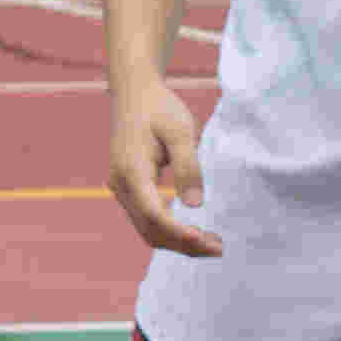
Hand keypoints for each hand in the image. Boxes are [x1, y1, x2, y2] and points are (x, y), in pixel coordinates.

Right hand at [109, 78, 221, 259]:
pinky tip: (193, 229)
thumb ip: (188, 166)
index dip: (179, 231)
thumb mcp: (180, 130)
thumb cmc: (159, 108)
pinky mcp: (128, 189)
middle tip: (218, 247)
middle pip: (149, 229)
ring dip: (177, 241)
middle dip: (183, 244)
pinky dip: (169, 230)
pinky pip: (146, 219)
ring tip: (211, 243)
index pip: (154, 213)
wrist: (133, 92)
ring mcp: (122, 189)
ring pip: (147, 229)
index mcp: (131, 170)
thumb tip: (195, 205)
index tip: (205, 239)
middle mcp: (121, 185)